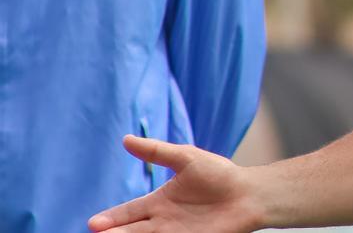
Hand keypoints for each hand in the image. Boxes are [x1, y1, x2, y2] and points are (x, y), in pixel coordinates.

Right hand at [88, 135, 261, 232]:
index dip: (111, 218)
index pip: (128, 212)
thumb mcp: (186, 158)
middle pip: (131, 230)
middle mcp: (163, 221)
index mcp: (159, 201)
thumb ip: (156, 152)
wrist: (250, 194)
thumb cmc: (221, 175)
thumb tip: (126, 139)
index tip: (93, 223)